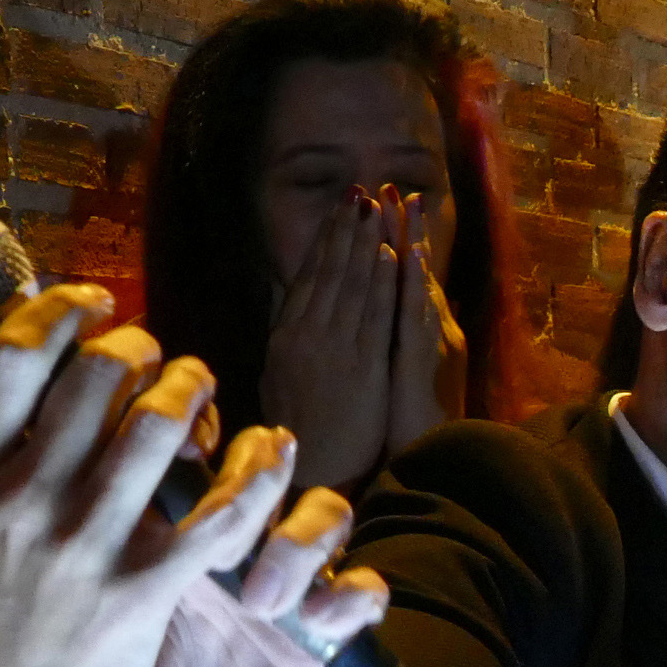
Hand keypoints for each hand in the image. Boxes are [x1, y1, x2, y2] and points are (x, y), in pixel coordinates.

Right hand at [0, 294, 376, 666]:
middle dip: (142, 351)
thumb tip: (16, 358)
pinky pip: (216, 515)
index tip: (94, 303)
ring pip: (158, 429)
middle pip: (95, 378)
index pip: (11, 357)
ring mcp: (80, 548)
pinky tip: (260, 465)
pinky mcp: (139, 594)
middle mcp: (18, 502)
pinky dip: (249, 480)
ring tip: (203, 395)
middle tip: (161, 360)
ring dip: (195, 396)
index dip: (61, 312)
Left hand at [89, 440, 387, 666]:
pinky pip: (365, 590)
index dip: (191, 427)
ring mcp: (282, 588)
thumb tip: (65, 481)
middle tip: (216, 512)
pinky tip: (317, 623)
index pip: (191, 446)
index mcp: (164, 537)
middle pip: (265, 460)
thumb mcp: (80, 633)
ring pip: (321, 512)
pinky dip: (351, 594)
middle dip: (252, 469)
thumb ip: (80, 561)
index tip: (174, 449)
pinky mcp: (325, 638)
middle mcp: (227, 550)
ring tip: (256, 601)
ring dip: (297, 541)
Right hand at [260, 187, 402, 491]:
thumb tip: (283, 297)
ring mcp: (337, 350)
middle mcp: (308, 336)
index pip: (308, 277)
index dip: (326, 240)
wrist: (312, 472)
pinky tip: (390, 255)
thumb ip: (283, 335)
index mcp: (286, 337)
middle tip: (361, 194)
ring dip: (366, 244)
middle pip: (331, 273)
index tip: (339, 211)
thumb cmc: (296, 430)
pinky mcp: (364, 367)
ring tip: (378, 210)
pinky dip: (381, 282)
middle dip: (348, 230)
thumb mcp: (276, 378)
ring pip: (353, 285)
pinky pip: (374, 316)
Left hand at [378, 186, 464, 458]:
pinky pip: (417, 318)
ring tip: (403, 207)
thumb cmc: (412, 430)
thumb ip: (401, 347)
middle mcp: (435, 333)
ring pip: (420, 285)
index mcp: (425, 335)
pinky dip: (411, 287)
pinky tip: (406, 260)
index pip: (406, 279)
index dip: (398, 243)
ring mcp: (433, 346)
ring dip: (412, 244)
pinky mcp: (425, 364)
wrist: (433, 463)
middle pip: (416, 272)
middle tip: (393, 189)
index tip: (385, 207)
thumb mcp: (405, 381)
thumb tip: (393, 324)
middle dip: (404, 230)